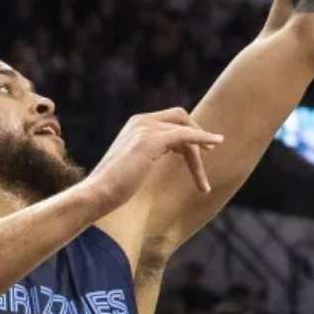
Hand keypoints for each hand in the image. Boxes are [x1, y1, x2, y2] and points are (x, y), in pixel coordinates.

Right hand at [81, 108, 221, 212]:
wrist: (97, 194)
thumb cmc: (113, 186)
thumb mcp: (133, 163)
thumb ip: (148, 154)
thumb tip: (158, 158)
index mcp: (136, 124)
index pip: (171, 119)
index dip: (188, 131)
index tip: (201, 149)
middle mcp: (141, 121)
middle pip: (181, 120)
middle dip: (197, 136)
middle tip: (209, 154)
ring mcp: (146, 128)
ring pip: (185, 133)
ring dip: (197, 157)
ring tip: (203, 185)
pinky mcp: (151, 141)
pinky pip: (185, 136)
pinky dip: (203, 138)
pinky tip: (216, 143)